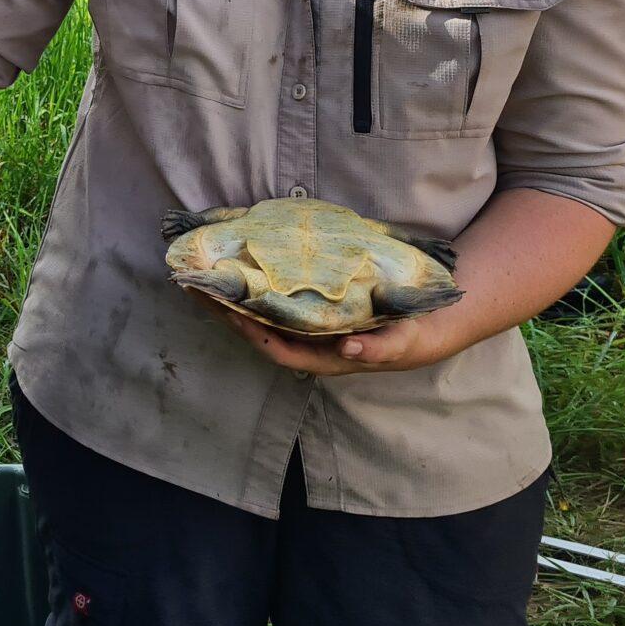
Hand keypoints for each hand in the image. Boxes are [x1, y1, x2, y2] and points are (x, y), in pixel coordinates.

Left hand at [192, 290, 467, 374]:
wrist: (427, 324)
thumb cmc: (411, 337)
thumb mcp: (401, 344)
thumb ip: (378, 349)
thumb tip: (348, 350)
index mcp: (325, 357)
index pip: (279, 350)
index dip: (254, 333)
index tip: (231, 312)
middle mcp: (309, 344)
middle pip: (259, 331)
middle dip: (227, 312)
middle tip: (197, 286)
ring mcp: (308, 327)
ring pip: (261, 315)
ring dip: (232, 298)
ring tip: (202, 275)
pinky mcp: (310, 310)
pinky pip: (274, 300)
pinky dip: (253, 287)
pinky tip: (237, 268)